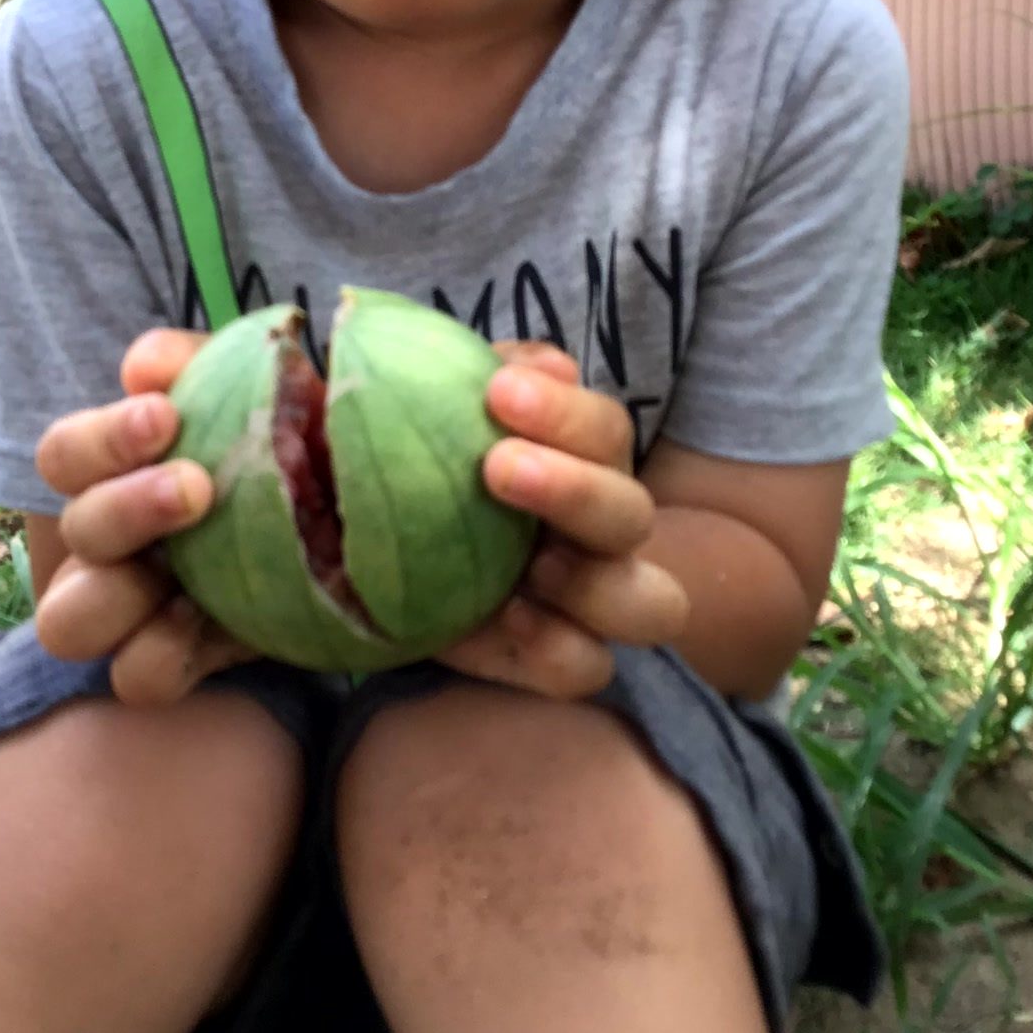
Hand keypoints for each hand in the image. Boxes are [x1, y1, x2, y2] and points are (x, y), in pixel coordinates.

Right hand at [32, 329, 253, 705]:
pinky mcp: (172, 660)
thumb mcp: (250, 389)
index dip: (103, 439)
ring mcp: (129, 609)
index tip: (166, 417)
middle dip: (125, 508)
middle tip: (197, 488)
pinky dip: (167, 653)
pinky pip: (137, 677)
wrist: (350, 521)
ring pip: (68, 621)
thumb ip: (198, 365)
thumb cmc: (279, 441)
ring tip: (187, 580)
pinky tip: (219, 624)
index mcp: (113, 472)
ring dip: (119, 597)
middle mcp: (107, 542)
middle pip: (72, 533)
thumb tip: (143, 366)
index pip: (65, 453)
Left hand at [438, 344, 689, 699]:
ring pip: (650, 605)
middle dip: (575, 489)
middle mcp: (597, 534)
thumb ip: (489, 376)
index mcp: (579, 463)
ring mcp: (587, 605)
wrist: (382, 556)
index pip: (604, 431)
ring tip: (532, 565)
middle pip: (631, 514)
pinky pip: (587, 669)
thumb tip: (547, 364)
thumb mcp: (445, 411)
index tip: (498, 391)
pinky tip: (506, 616)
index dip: (565, 413)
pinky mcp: (551, 660)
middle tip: (498, 467)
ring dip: (592, 581)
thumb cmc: (428, 466)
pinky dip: (557, 646)